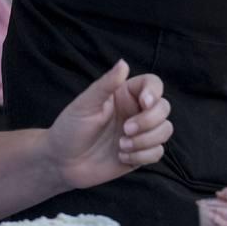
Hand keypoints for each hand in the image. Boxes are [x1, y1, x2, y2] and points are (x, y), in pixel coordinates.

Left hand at [45, 60, 172, 188]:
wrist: (61, 163)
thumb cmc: (70, 128)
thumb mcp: (85, 104)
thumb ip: (106, 84)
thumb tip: (123, 62)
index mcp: (125, 95)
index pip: (153, 84)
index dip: (155, 92)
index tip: (144, 103)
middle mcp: (136, 111)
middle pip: (164, 108)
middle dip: (149, 121)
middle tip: (126, 130)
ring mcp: (140, 133)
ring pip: (165, 130)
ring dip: (146, 140)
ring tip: (121, 146)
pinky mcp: (140, 154)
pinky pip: (158, 152)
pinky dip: (142, 156)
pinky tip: (122, 157)